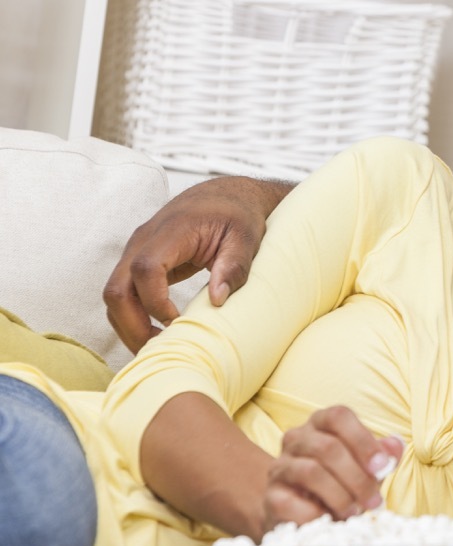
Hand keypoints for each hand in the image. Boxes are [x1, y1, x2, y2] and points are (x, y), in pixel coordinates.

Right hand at [103, 176, 291, 352]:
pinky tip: (156, 334)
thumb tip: (217, 299)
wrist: (225, 196)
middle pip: (116, 288)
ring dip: (129, 326)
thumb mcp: (245, 238)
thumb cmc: (237, 215)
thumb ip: (233, 266)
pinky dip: (133, 316)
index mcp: (172, 230)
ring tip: (159, 347)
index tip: (178, 322)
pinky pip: (125, 293)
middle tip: (160, 349)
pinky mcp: (139, 261)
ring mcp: (137, 250)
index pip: (145, 269)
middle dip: (132, 325)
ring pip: (114, 295)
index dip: (156, 302)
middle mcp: (144, 240)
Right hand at [263, 406, 404, 531]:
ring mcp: (280, 466)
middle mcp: (296, 439)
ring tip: (355, 512)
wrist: (300, 513)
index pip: (338, 416)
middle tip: (374, 501)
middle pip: (328, 447)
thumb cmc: (339, 483)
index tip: (383, 466)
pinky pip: (293, 503)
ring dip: (340, 496)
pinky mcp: (271, 497)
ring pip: (311, 472)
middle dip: (358, 477)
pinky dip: (318, 515)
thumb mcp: (365, 468)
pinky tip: (330, 521)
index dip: (363, 440)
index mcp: (321, 424)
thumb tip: (395, 446)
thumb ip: (382, 456)